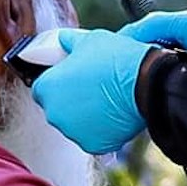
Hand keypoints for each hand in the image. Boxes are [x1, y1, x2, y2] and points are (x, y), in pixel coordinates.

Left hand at [31, 29, 153, 154]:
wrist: (146, 83)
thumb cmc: (115, 60)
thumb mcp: (88, 40)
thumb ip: (69, 43)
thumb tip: (64, 40)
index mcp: (46, 87)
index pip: (40, 88)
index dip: (56, 82)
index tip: (70, 78)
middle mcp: (54, 114)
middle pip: (56, 108)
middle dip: (70, 99)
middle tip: (91, 87)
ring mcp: (73, 132)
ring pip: (74, 124)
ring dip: (84, 115)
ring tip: (105, 99)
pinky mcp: (92, 145)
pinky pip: (92, 136)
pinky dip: (100, 129)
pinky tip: (113, 113)